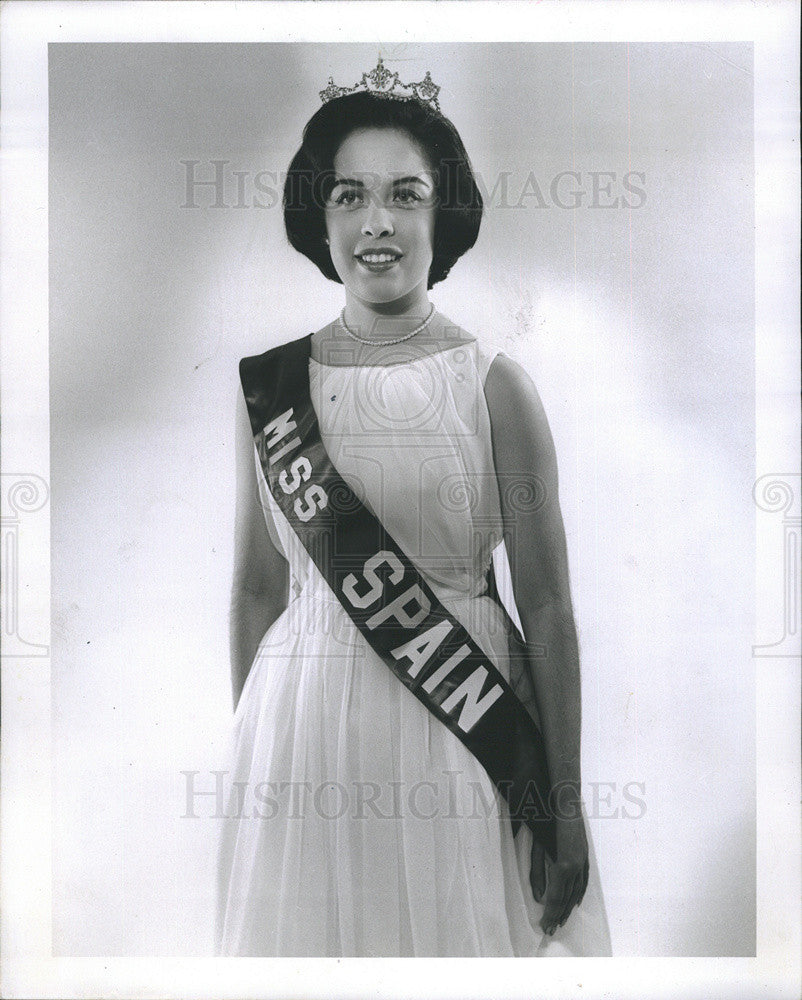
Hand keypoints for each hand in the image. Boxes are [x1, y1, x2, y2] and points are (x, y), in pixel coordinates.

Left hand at [530, 816, 588, 935]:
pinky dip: (579, 892)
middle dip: (559, 915)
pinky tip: (576, 900)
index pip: (556, 897)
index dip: (550, 914)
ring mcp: (583, 858)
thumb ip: (537, 871)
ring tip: (561, 920)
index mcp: (563, 864)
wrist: (563, 794)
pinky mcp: (584, 851)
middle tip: (550, 930)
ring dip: (569, 907)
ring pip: (577, 890)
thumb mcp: (536, 844)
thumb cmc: (544, 815)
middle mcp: (577, 864)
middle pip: (567, 897)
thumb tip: (540, 897)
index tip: (544, 927)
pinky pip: (584, 878)